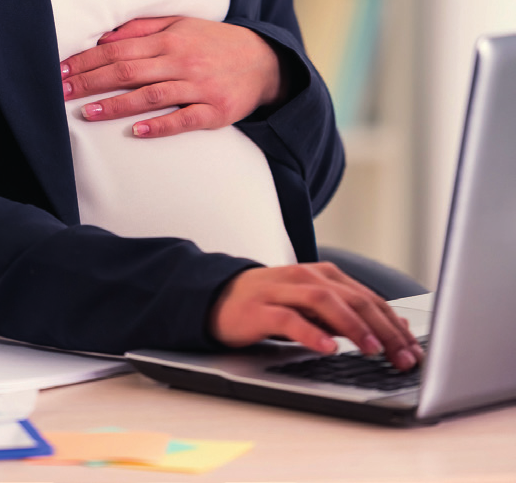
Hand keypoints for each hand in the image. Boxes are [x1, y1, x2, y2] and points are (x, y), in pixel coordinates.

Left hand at [60, 16, 286, 137]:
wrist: (263, 61)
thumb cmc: (214, 43)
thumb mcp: (181, 25)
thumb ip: (142, 30)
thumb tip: (104, 37)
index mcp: (170, 40)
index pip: (119, 50)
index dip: (87, 61)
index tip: (61, 71)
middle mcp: (181, 62)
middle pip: (128, 72)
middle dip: (91, 82)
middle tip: (61, 93)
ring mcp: (199, 88)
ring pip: (151, 96)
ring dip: (116, 106)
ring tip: (87, 114)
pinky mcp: (215, 112)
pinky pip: (184, 120)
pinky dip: (161, 125)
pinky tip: (138, 132)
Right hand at [210, 263, 424, 370]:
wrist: (220, 297)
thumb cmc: (271, 303)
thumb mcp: (312, 307)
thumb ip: (346, 314)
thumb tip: (389, 329)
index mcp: (323, 275)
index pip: (368, 298)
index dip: (394, 324)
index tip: (413, 351)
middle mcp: (306, 277)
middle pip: (353, 298)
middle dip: (384, 329)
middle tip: (403, 357)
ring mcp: (282, 290)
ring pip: (324, 301)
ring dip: (353, 326)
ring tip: (373, 350)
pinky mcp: (260, 308)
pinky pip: (288, 319)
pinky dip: (311, 332)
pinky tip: (327, 348)